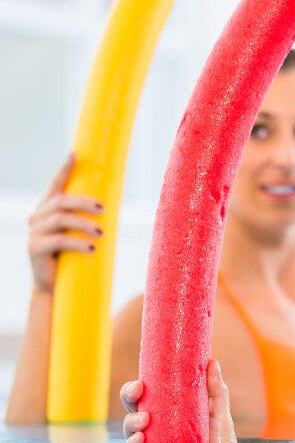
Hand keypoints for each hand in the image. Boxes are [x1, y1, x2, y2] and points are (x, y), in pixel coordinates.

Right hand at [27, 154, 103, 292]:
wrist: (57, 288)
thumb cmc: (74, 258)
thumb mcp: (81, 235)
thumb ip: (88, 220)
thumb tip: (112, 206)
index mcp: (48, 210)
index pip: (56, 185)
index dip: (64, 170)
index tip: (75, 155)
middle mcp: (38, 217)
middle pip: (60, 201)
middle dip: (83, 201)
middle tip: (104, 208)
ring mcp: (34, 232)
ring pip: (60, 219)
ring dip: (83, 223)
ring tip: (101, 232)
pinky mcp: (34, 249)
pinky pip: (57, 241)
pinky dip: (77, 242)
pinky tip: (92, 248)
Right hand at [122, 360, 238, 442]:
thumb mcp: (221, 418)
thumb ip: (216, 392)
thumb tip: (212, 361)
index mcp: (169, 413)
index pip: (147, 396)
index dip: (136, 388)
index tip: (141, 382)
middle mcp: (157, 427)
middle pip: (133, 408)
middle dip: (129, 397)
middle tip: (137, 392)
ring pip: (129, 429)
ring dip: (130, 421)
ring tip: (143, 420)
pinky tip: (139, 439)